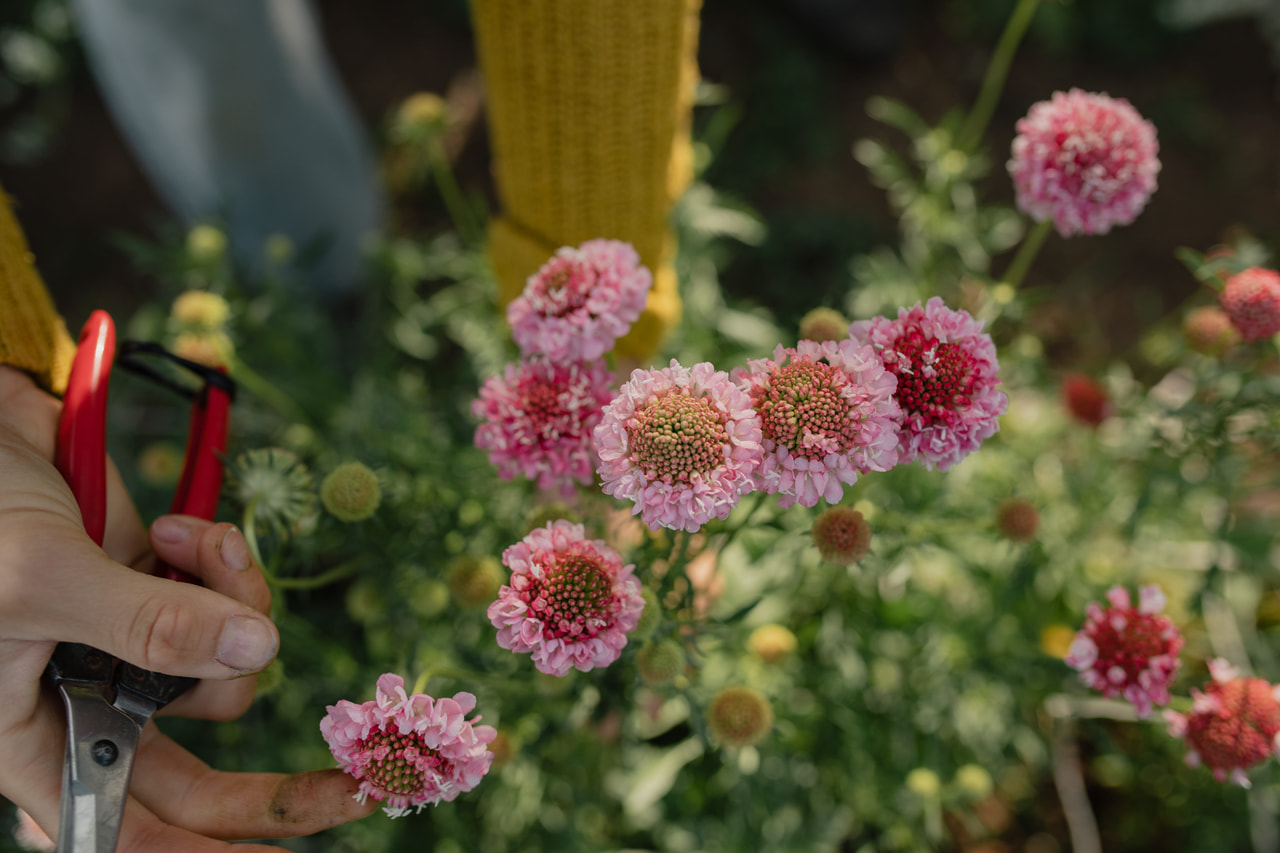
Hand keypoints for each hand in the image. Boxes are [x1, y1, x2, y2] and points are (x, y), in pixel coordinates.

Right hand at [0, 366, 373, 849]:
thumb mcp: (41, 578)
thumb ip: (147, 622)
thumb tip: (255, 650)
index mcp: (33, 738)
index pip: (121, 832)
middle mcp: (88, 706)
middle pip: (197, 776)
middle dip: (275, 782)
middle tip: (356, 782)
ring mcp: (133, 648)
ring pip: (228, 670)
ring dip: (236, 602)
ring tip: (191, 541)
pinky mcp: (164, 593)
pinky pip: (230, 603)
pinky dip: (225, 564)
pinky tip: (183, 525)